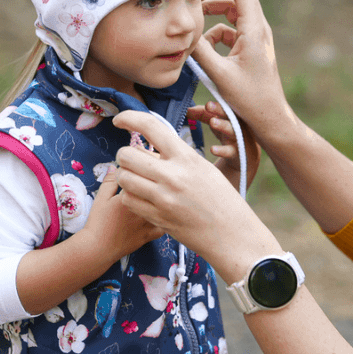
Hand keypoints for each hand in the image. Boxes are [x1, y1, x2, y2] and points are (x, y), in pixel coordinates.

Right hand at [82, 166, 163, 261]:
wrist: (98, 248)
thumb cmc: (98, 222)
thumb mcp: (101, 197)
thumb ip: (111, 180)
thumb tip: (117, 165)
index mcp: (132, 195)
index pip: (145, 175)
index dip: (147, 167)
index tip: (147, 163)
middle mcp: (144, 208)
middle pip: (158, 189)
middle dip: (159, 180)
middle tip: (157, 175)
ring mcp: (149, 222)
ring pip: (166, 206)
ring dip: (165, 198)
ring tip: (163, 192)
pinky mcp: (151, 235)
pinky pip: (166, 224)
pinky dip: (166, 217)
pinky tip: (164, 212)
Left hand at [112, 110, 280, 276]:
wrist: (232, 235)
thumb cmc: (221, 199)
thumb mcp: (203, 168)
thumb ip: (176, 156)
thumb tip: (147, 148)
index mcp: (186, 158)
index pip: (150, 127)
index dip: (129, 118)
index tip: (119, 120)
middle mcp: (172, 176)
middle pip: (127, 155)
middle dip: (125, 156)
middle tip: (134, 161)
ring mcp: (163, 200)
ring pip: (123, 178)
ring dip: (126, 176)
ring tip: (139, 179)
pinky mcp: (157, 218)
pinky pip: (128, 200)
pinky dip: (130, 195)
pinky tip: (143, 196)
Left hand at [189, 101, 260, 189]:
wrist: (246, 156)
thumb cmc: (230, 133)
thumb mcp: (217, 122)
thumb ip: (204, 114)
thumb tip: (187, 109)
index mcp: (232, 114)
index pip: (224, 105)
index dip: (217, 103)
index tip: (207, 103)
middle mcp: (236, 123)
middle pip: (229, 114)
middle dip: (219, 109)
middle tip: (208, 105)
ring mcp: (238, 137)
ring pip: (232, 130)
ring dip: (223, 125)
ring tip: (212, 122)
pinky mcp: (238, 152)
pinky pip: (230, 151)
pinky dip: (221, 150)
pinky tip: (212, 149)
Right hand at [192, 0, 296, 142]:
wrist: (269, 117)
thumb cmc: (250, 98)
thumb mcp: (219, 74)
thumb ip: (199, 50)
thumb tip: (183, 33)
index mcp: (254, 29)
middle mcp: (257, 28)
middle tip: (191, 6)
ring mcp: (254, 38)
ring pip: (231, 14)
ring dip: (211, 18)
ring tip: (193, 30)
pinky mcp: (249, 48)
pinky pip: (229, 31)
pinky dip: (214, 36)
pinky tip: (202, 50)